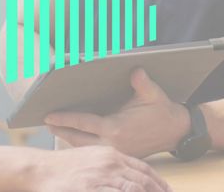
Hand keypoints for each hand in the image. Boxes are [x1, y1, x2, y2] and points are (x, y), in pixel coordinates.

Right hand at [28, 145, 171, 191]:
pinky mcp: (90, 189)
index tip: (168, 191)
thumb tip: (124, 178)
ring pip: (133, 190)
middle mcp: (109, 164)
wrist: (39, 170)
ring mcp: (101, 178)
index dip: (158, 182)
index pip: (143, 169)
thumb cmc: (64, 167)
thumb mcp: (91, 158)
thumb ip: (110, 165)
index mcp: (111, 154)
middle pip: (143, 182)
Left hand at [45, 68, 190, 157]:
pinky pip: (95, 149)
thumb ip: (142, 83)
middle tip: (46, 122)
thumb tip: (135, 70)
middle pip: (78, 139)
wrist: (177, 131)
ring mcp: (116, 151)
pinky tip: (75, 136)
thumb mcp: (152, 93)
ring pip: (85, 146)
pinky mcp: (120, 153)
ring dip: (69, 138)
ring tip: (56, 128)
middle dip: (61, 130)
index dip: (65, 119)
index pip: (83, 124)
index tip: (49, 115)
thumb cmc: (162, 110)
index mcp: (116, 128)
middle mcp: (113, 143)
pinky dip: (82, 143)